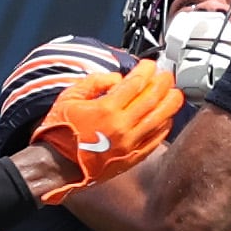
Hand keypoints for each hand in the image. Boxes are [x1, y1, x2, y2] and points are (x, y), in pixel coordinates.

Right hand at [30, 60, 182, 204]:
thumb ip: (95, 82)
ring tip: (175, 94)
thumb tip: (117, 78)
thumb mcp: (69, 97)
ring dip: (170, 104)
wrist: (55, 165)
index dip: (146, 71)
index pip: (135, 84)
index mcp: (105, 109)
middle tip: (167, 75)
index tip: (149, 65)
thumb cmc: (59, 132)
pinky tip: (167, 119)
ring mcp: (128, 144)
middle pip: (152, 99)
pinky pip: (154, 140)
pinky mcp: (131, 158)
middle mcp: (121, 126)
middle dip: (163, 83)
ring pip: (159, 119)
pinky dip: (164, 127)